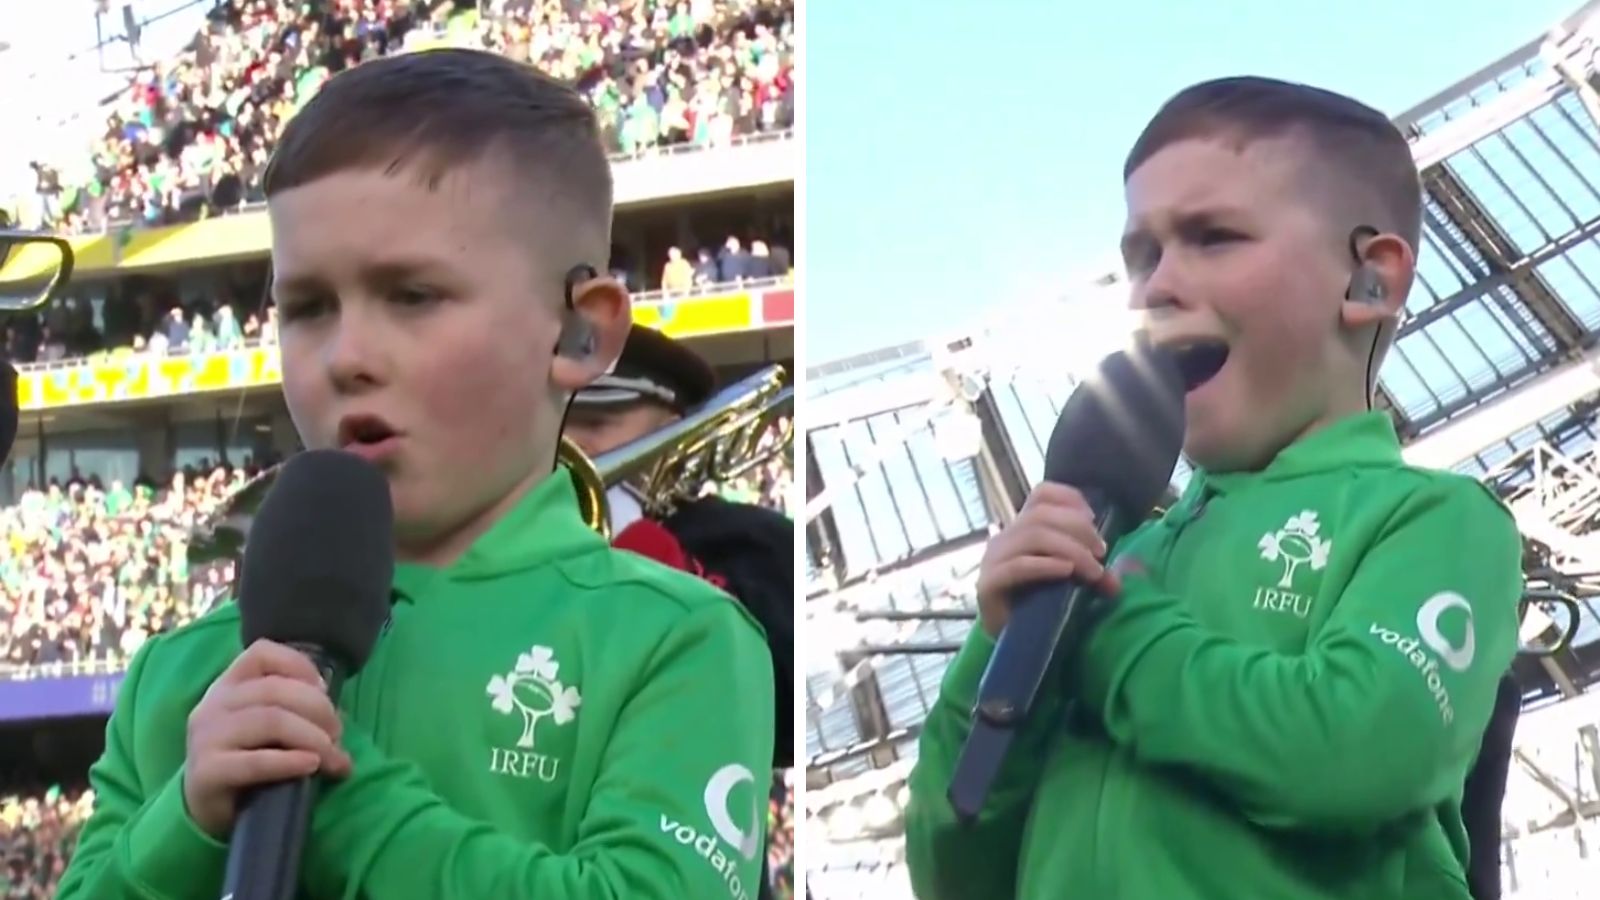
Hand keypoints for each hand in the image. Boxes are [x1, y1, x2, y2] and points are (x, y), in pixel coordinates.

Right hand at [182, 639, 351, 838]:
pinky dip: (290, 762)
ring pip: (270, 721)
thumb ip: (296, 711)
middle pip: (275, 689)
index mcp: (228, 685)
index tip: (325, 690)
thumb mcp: (270, 729)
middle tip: (337, 734)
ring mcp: (206, 737)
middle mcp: (213, 705)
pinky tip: (311, 766)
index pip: (261, 653)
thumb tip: (338, 716)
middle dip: (318, 710)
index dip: (299, 665)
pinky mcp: (207, 772)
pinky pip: (256, 762)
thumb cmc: (247, 762)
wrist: (207, 810)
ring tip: (331, 756)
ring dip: (312, 737)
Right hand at [974, 484, 1120, 636]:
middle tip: (1101, 553)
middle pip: (1041, 515)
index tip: (1093, 518)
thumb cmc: (1042, 606)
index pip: (1041, 494)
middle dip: (1078, 530)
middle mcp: (1006, 538)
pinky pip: (1017, 566)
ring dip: (1070, 549)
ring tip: (1092, 571)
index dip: (1069, 498)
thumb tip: (1118, 580)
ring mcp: (994, 560)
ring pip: (1032, 536)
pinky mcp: (989, 584)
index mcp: (1024, 529)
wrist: (1014, 646)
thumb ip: (1093, 573)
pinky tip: (1066, 572)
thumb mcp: (1073, 582)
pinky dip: (1045, 565)